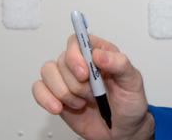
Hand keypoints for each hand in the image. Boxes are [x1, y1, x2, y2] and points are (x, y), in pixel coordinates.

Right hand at [32, 35, 153, 139]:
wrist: (122, 130)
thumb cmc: (129, 103)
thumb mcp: (132, 81)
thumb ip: (119, 64)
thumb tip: (98, 53)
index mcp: (100, 54)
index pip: (77, 41)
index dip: (76, 55)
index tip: (84, 73)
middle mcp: (81, 64)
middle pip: (61, 60)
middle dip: (76, 83)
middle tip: (92, 94)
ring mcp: (67, 79)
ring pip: (48, 72)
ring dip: (64, 92)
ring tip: (82, 103)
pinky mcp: (57, 95)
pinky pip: (39, 89)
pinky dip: (46, 99)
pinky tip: (59, 108)